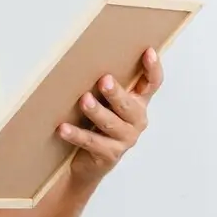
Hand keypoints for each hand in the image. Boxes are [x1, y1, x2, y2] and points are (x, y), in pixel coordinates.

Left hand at [58, 47, 162, 185]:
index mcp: (138, 103)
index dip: (153, 68)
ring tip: (84, 101)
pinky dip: (77, 135)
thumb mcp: (106, 103)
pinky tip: (63, 128)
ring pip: (111, 124)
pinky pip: (92, 142)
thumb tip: (85, 58)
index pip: (152, 84)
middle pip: (129, 105)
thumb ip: (106, 86)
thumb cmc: (97, 124)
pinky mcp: (109, 154)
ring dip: (97, 112)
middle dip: (116, 93)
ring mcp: (125, 139)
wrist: (88, 165)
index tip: (148, 51)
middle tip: (104, 80)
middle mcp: (136, 121)